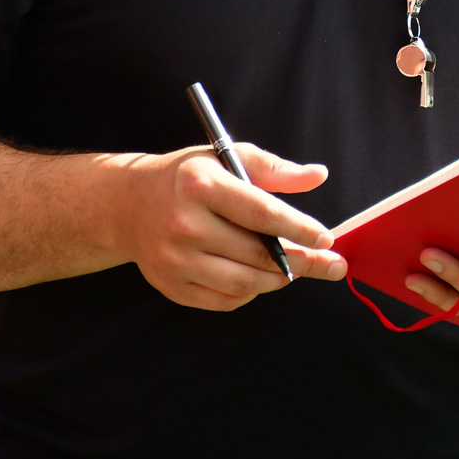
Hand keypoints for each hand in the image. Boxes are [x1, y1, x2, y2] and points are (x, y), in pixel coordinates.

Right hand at [121, 143, 345, 311]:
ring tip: (295, 269)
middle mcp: (185, 224)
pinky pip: (225, 301)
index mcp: (201, 186)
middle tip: (329, 263)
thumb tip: (317, 176)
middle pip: (257, 254)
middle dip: (302, 260)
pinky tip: (259, 278)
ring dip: (279, 279)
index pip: (261, 213)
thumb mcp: (227, 158)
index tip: (326, 238)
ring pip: (245, 283)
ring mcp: (175, 260)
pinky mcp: (171, 286)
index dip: (299, 228)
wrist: (129, 205)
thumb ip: (274, 169)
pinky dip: (250, 292)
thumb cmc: (188, 178)